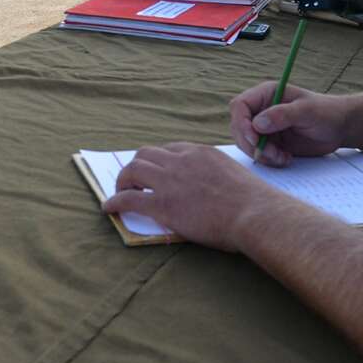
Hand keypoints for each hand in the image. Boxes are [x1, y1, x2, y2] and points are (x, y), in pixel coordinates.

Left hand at [101, 142, 290, 251]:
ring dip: (124, 180)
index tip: (158, 172)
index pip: (171, 149)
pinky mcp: (162, 204)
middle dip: (138, 166)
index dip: (160, 161)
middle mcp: (181, 160)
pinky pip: (128, 199)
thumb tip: (213, 189)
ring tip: (121, 192)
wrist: (254, 213)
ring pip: (133, 169)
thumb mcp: (234, 176)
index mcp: (200, 153)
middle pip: (146, 154)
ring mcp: (169, 180)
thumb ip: (217, 176)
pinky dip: (114, 201)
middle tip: (135, 181)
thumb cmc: (253, 201)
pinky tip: (109, 208)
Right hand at [229, 82, 348, 166]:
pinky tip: (285, 158)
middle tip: (272, 153)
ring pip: (246, 143)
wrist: (339, 128)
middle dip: (251, 144)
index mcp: (266, 94)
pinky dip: (268, 160)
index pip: (239, 106)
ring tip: (282, 157)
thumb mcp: (307, 111)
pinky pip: (258, 154)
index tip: (255, 139)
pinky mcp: (270, 142)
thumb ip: (282, 114)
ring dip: (261, 154)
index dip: (241, 123)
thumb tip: (257, 124)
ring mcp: (264, 127)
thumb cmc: (326, 112)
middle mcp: (261, 110)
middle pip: (238, 127)